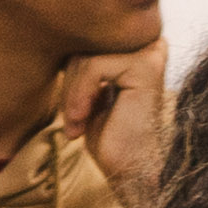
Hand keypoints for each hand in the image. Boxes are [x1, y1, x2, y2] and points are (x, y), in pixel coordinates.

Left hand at [56, 42, 167, 206]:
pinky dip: (78, 97)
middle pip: (83, 43)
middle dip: (70, 84)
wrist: (132, 172)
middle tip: (73, 120)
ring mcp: (150, 52)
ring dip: (71, 95)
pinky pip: (92, 67)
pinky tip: (82, 122)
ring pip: (84, 56)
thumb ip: (83, 61)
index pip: (84, 38)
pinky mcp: (145, 66)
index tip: (72, 110)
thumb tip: (57, 34)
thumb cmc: (111, 136)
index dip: (71, 73)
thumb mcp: (90, 90)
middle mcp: (149, 42)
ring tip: (77, 124)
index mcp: (137, 44)